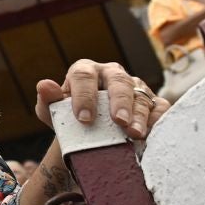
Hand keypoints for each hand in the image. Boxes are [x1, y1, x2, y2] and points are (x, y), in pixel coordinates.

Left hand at [33, 58, 167, 140]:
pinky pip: (160, 107)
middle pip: (118, 81)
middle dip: (119, 102)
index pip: (84, 76)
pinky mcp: (152, 101)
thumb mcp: (54, 111)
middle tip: (119, 122)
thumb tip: (44, 86)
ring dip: (139, 115)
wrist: (90, 130)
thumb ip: (48, 99)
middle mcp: (112, 73)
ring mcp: (134, 86)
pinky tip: (153, 134)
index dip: (84, 96)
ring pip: (140, 95)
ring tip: (135, 134)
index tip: (84, 119)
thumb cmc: (70, 117)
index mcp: (85, 70)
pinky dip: (158, 120)